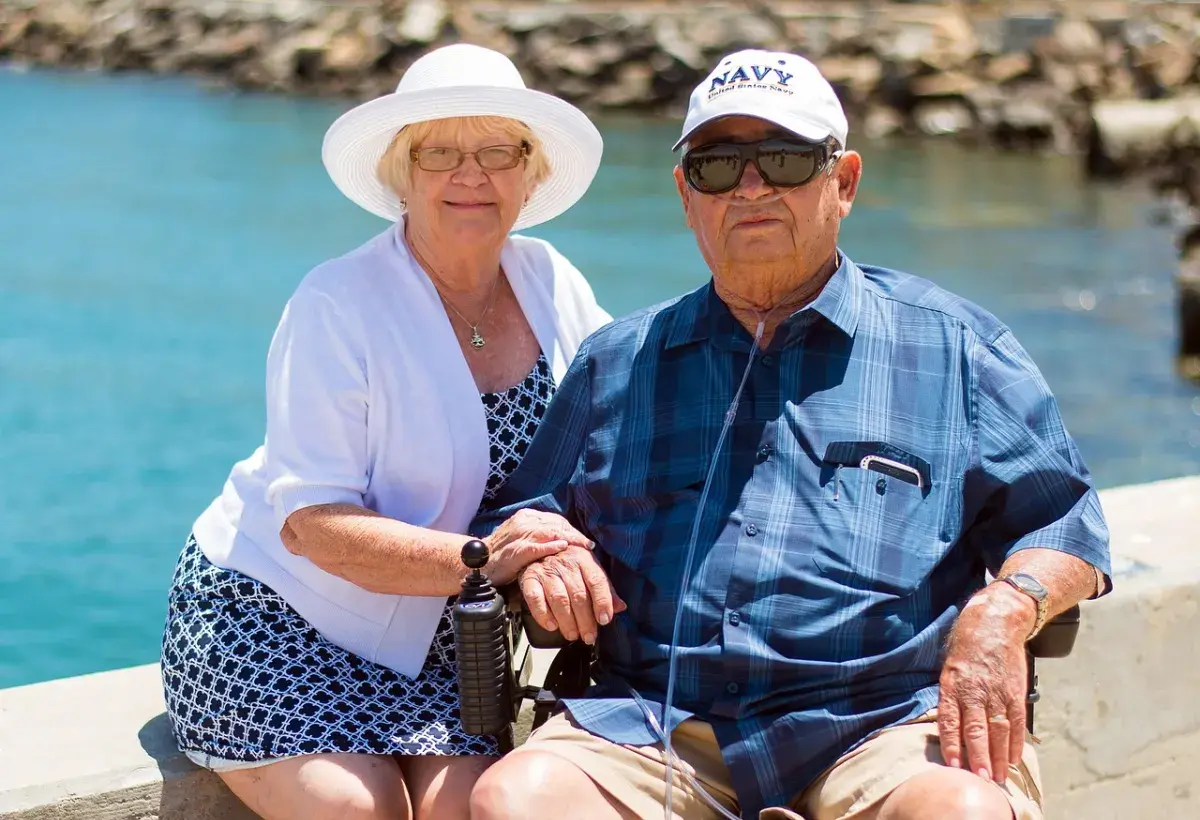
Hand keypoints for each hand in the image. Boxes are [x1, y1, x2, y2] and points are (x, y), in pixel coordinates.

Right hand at [482, 509, 592, 585]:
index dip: (572, 530)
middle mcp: (523, 522)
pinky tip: (562, 548)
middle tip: (589, 544)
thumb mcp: (523, 539)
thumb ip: (540, 536)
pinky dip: (549, 546)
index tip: (585, 541)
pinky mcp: (514, 550)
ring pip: (548, 532)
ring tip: (583, 545)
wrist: (478, 564)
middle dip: (574, 535)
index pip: (556, 520)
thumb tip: (565, 540)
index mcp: (527, 517)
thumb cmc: (503, 554)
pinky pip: (535, 547)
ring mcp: (518, 535)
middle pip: (555, 524)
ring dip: (568, 538)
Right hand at [518, 546, 625, 644]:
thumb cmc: (570, 561)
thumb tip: (621, 607)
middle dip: (585, 620)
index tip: (605, 620)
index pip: (597, 581)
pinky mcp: (530, 578)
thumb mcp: (590, 568)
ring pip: (559, 598)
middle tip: (589, 636)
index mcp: (584, 559)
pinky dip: (543, 614)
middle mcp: (566, 564)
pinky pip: (534, 598)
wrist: (541, 543)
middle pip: (578, 594)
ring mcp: (547, 571)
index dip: (602, 602)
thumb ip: (605, 588)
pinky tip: (552, 625)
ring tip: (573, 634)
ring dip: (567, 621)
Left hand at [937, 583, 1036, 785]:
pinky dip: (1016, 741)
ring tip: (998, 777)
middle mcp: (974, 690)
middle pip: (976, 730)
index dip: (952, 744)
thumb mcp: (950, 667)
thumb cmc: (968, 646)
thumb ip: (950, 696)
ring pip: (998, 730)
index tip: (953, 766)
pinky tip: (1015, 758)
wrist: (997, 622)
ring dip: (999, 756)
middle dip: (978, 758)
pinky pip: (1016, 721)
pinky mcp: (1015, 691)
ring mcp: (997, 691)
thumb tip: (948, 726)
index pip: (950, 720)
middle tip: (981, 780)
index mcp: (952, 684)